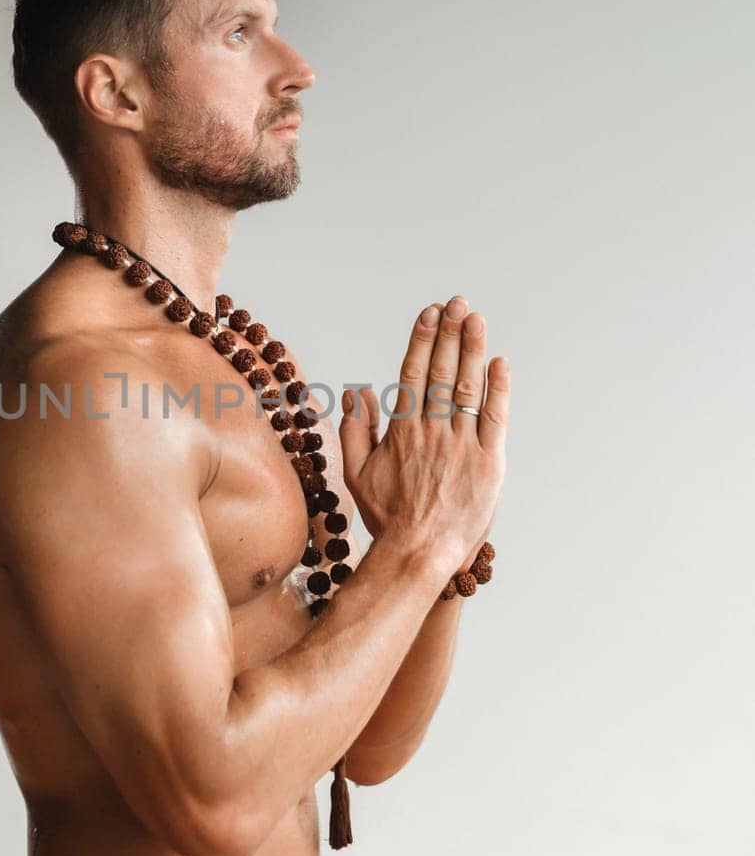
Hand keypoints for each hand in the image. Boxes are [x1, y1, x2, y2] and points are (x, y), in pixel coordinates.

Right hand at [338, 295, 509, 571]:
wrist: (420, 552)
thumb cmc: (388, 517)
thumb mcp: (358, 474)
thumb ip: (355, 430)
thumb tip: (356, 391)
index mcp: (402, 430)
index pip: (413, 373)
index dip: (423, 339)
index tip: (430, 314)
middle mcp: (432, 431)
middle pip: (441, 370)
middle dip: (450, 332)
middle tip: (457, 303)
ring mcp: (461, 444)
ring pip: (467, 387)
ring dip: (472, 349)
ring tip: (476, 318)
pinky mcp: (488, 461)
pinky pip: (494, 418)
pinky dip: (498, 388)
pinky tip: (500, 362)